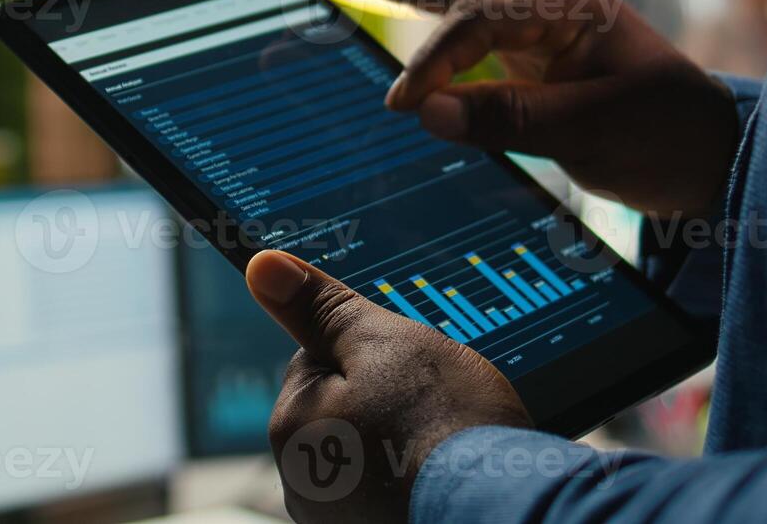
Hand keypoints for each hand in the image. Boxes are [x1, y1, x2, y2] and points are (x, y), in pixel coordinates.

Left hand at [247, 249, 530, 523]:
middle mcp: (302, 484)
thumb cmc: (446, 422)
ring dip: (401, 441)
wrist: (503, 502)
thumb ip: (321, 309)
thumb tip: (262, 267)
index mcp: (291, 427)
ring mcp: (338, 517)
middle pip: (343, 410)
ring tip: (443, 444)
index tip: (409, 368)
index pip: (319, 360)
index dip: (370, 353)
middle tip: (431, 407)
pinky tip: (443, 475)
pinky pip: (390, 488)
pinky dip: (415, 477)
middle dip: (384, 400)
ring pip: (370, 451)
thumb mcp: (383, 342)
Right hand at [311, 0, 737, 216]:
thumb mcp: (593, 135)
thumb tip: (423, 111)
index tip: (399, 106)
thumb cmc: (668, 141)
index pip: (478, 21)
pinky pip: (474, 13)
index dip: (432, 60)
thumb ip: (508, 118)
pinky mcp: (542, 48)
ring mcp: (549, 21)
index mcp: (573, 9)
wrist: (719, 158)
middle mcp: (557, 2)